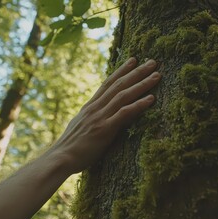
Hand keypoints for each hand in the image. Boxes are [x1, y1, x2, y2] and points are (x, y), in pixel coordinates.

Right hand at [52, 58, 160, 173]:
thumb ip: (90, 117)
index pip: (108, 83)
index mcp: (90, 106)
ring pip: (123, 95)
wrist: (60, 158)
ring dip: (141, 84)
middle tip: (153, 62)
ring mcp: (100, 117)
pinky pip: (124, 114)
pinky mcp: (104, 129)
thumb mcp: (79, 126)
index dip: (121, 70)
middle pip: (118, 85)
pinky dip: (138, 105)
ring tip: (157, 75)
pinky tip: (151, 99)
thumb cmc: (70, 146)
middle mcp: (95, 108)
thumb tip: (98, 115)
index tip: (133, 60)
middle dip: (136, 72)